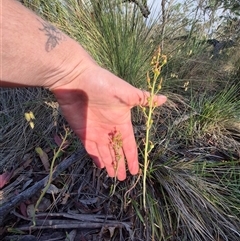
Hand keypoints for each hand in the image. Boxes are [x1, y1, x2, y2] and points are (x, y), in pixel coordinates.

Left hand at [51, 65, 166, 179]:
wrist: (77, 79)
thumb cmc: (103, 85)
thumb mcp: (127, 93)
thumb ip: (143, 99)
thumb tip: (164, 98)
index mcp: (121, 122)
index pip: (129, 144)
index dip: (133, 157)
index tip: (136, 170)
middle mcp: (110, 129)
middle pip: (117, 151)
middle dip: (121, 164)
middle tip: (123, 179)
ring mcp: (96, 132)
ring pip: (105, 152)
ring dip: (110, 164)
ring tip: (114, 176)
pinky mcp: (83, 132)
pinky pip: (90, 149)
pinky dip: (96, 158)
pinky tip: (101, 166)